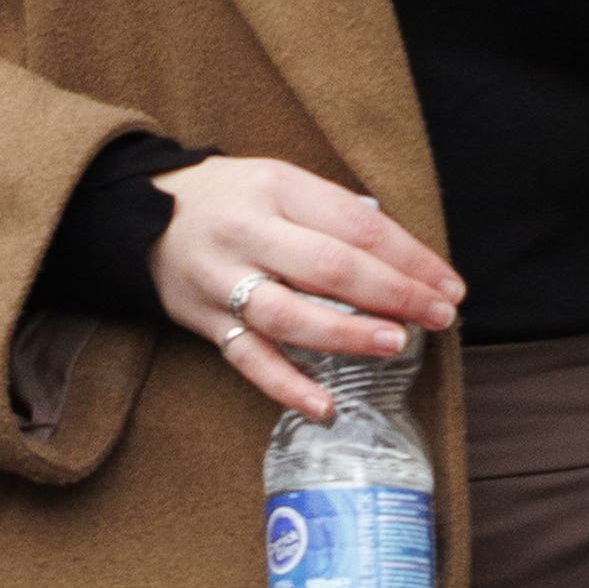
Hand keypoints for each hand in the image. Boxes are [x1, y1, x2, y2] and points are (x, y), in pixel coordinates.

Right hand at [149, 157, 462, 417]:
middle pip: (330, 267)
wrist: (139, 210)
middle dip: (394, 295)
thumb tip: (403, 261)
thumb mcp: (279, 182)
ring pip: (289, 315)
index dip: (410, 258)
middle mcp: (246, 232)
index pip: (357, 224)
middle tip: (438, 316)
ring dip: (348, 335)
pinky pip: (247, 359)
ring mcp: (220, 279)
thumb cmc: (230, 198)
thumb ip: (333, 214)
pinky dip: (287, 386)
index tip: (449, 285)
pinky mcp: (202, 321)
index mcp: (275, 188)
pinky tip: (325, 405)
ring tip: (395, 344)